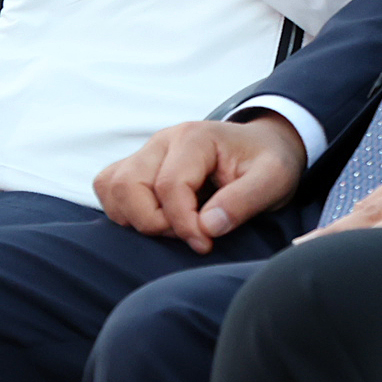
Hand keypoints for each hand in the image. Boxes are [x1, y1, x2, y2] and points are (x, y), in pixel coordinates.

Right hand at [95, 116, 304, 254]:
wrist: (264, 147)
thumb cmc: (268, 162)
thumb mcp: (273, 180)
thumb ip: (243, 202)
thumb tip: (207, 227)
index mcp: (195, 138)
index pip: (169, 186)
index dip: (184, 224)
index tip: (206, 243)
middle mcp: (164, 140)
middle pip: (129, 186)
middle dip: (154, 223)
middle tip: (189, 234)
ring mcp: (148, 151)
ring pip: (113, 186)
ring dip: (136, 218)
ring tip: (174, 227)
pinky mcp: (139, 165)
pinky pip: (108, 186)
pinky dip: (123, 210)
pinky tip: (156, 220)